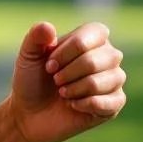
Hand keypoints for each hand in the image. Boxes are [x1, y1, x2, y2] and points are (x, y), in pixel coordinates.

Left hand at [6, 20, 125, 141]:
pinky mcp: (114, 103)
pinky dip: (86, 104)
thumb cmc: (32, 80)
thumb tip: (48, 27)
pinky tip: (73, 105)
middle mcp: (108, 55)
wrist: (30, 114)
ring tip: (63, 93)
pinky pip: (112, 102)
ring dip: (75, 89)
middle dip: (68, 73)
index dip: (67, 51)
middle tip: (56, 80)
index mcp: (91, 37)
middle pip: (94, 60)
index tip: (49, 65)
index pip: (93, 34)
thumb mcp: (28, 55)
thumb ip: (35, 37)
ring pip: (105, 81)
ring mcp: (113, 79)